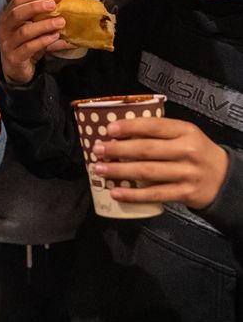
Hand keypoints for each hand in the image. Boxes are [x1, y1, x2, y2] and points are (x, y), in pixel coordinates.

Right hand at [0, 0, 68, 83]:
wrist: (16, 70)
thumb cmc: (26, 45)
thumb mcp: (34, 29)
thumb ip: (45, 20)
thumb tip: (68, 11)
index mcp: (7, 17)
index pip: (17, 0)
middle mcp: (4, 28)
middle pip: (17, 13)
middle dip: (36, 7)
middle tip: (53, 6)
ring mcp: (7, 43)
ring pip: (24, 31)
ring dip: (44, 25)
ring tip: (60, 22)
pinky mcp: (14, 57)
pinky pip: (29, 47)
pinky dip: (43, 40)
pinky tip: (55, 36)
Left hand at [92, 116, 228, 209]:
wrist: (224, 179)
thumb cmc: (196, 152)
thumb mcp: (185, 134)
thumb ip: (160, 132)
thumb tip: (121, 132)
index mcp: (185, 131)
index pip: (154, 126)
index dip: (130, 127)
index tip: (109, 129)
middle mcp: (186, 150)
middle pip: (146, 149)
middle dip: (118, 150)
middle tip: (97, 150)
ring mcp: (186, 173)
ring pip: (147, 172)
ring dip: (120, 171)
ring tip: (100, 169)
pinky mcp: (184, 193)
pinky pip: (155, 194)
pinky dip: (133, 195)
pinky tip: (116, 192)